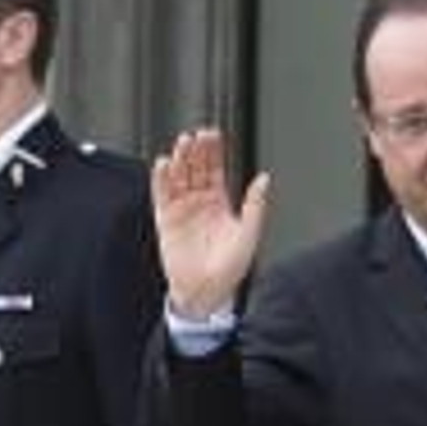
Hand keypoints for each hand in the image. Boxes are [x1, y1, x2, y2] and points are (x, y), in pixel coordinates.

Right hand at [151, 127, 271, 319]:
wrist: (207, 291)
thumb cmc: (230, 268)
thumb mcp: (249, 233)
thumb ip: (255, 205)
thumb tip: (265, 178)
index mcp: (219, 203)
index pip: (214, 169)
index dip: (213, 152)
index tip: (213, 134)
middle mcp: (199, 202)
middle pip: (195, 168)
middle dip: (195, 151)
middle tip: (196, 134)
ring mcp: (181, 209)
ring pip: (178, 177)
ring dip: (179, 160)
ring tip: (182, 144)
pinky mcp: (166, 220)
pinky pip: (161, 195)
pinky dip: (161, 179)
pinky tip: (163, 164)